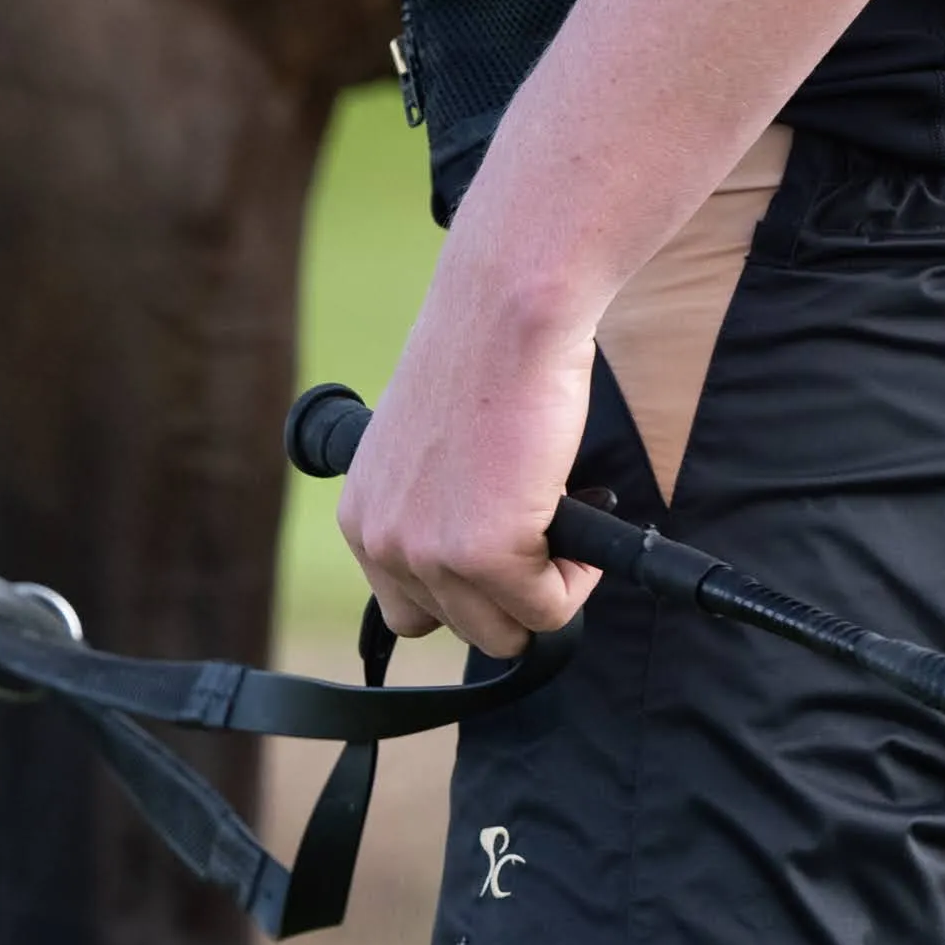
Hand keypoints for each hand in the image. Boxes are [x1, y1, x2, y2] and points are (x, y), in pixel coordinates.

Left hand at [336, 255, 601, 655]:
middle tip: (548, 536)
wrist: (507, 312)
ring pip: (505, 632)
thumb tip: (486, 565)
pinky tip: (580, 512)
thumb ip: (439, 511)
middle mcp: (384, 545)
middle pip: (462, 629)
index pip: (412, 611)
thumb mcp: (434, 453)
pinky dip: (578, 578)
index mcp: (365, 521)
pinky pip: (548, 610)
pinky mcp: (484, 554)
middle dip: (515, 595)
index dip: (471, 590)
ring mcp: (429, 555)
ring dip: (549, 590)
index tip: (509, 551)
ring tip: (566, 526)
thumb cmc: (484, 362)